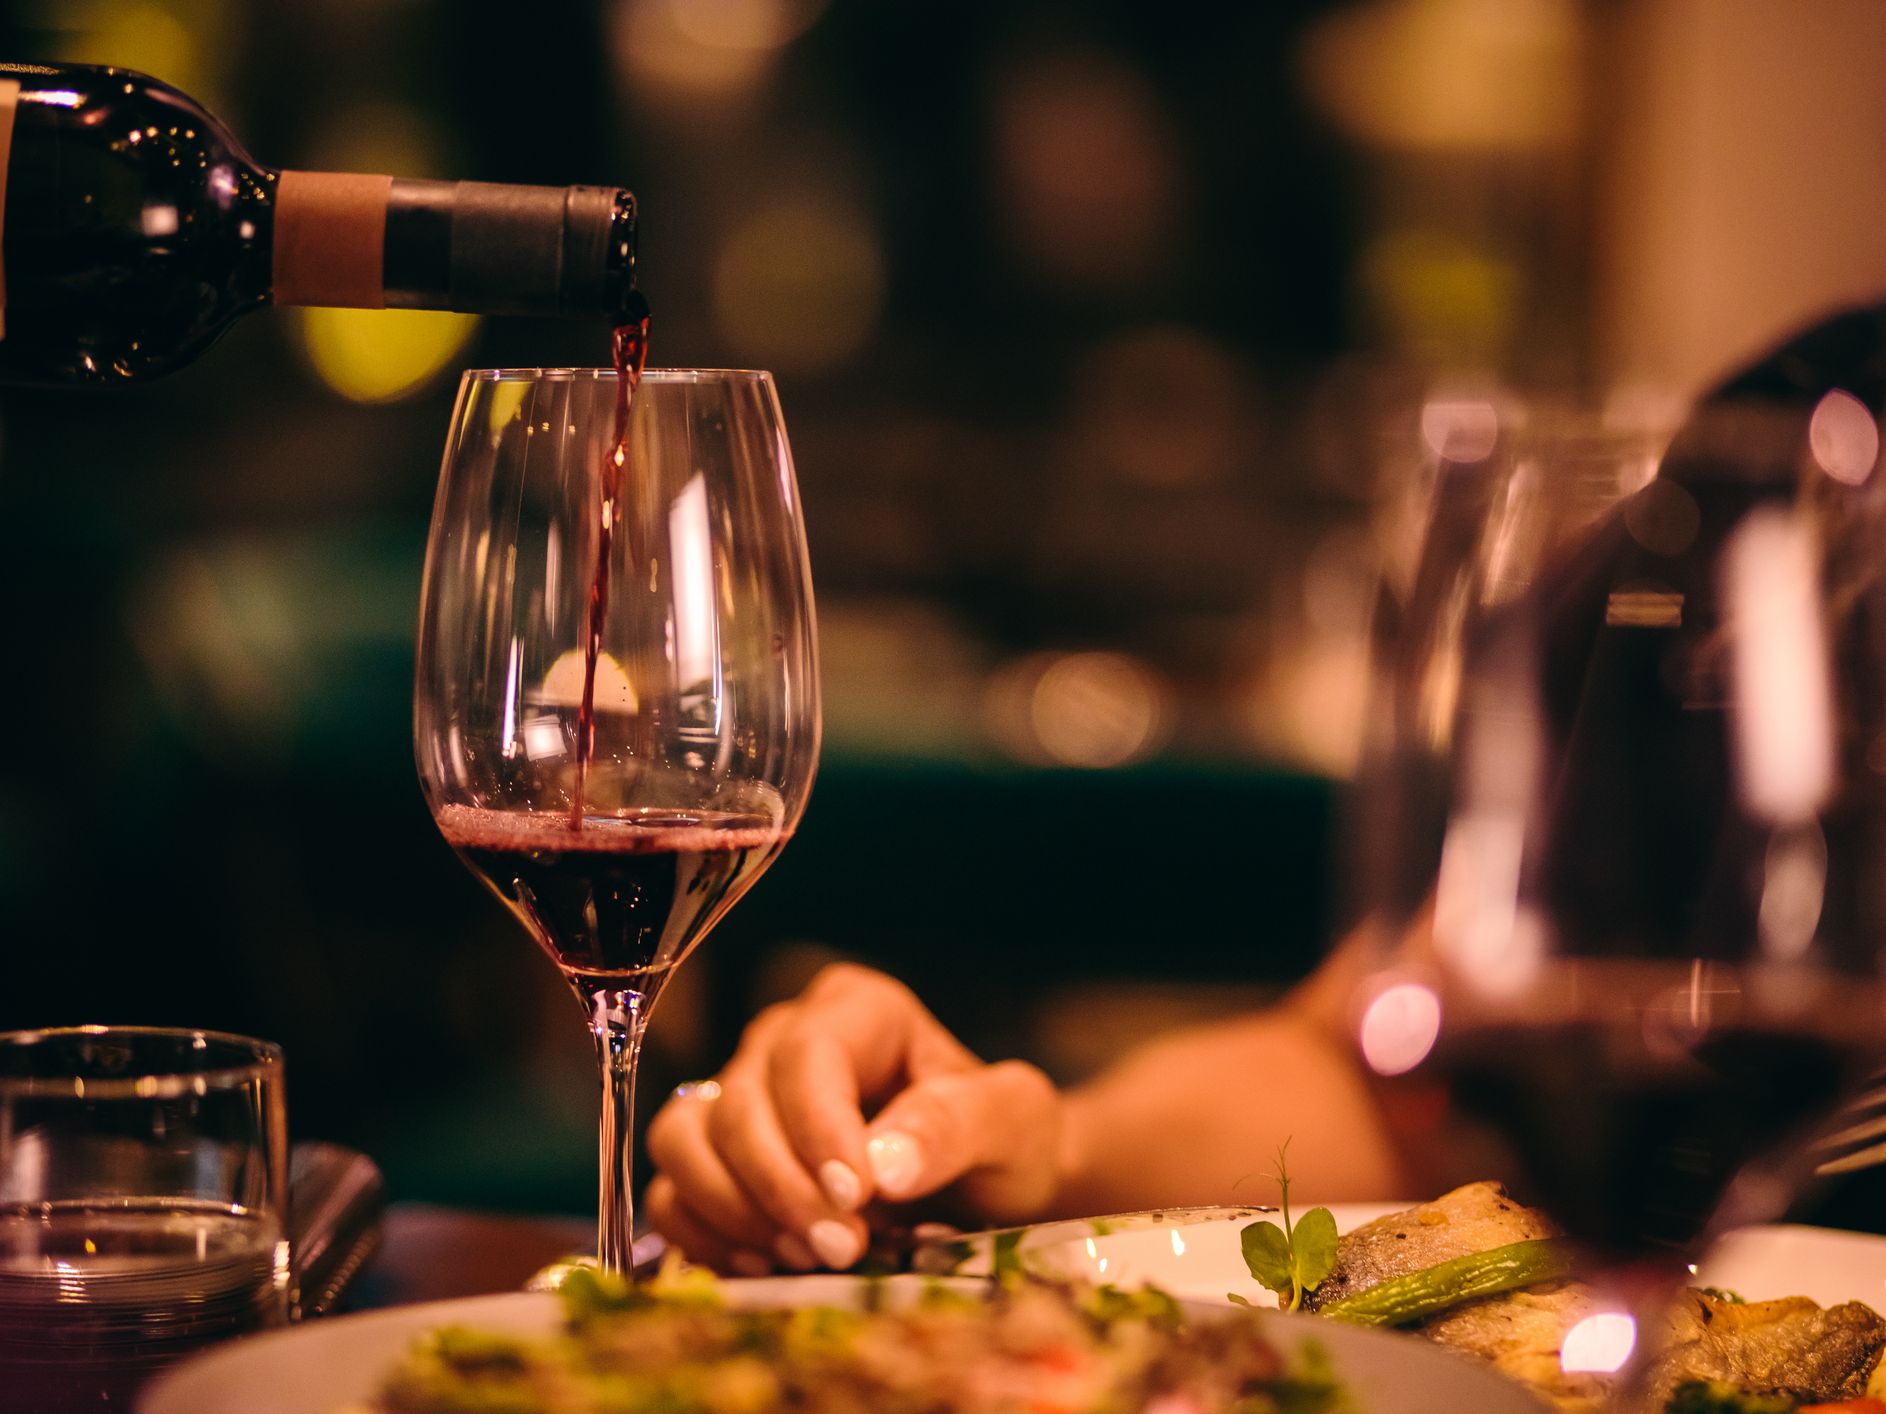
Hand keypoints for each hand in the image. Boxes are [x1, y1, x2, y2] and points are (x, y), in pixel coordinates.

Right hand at [644, 963, 1060, 1273]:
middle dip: (782, 1186)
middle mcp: (785, 1040)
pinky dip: (704, 1234)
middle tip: (843, 1249)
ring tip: (805, 1256)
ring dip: (734, 1209)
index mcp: (859, 1010)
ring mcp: (740, 1096)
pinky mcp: (717, 1158)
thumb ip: (958, 1122)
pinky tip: (768, 1265)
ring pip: (683, 1138)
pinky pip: (670, 1192)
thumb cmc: (1005, 1142)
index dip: (817, 1128)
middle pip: (738, 1103)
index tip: (855, 1197)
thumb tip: (882, 1162)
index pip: (806, 1054)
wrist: (991, 1190)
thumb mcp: (1014, 1122)